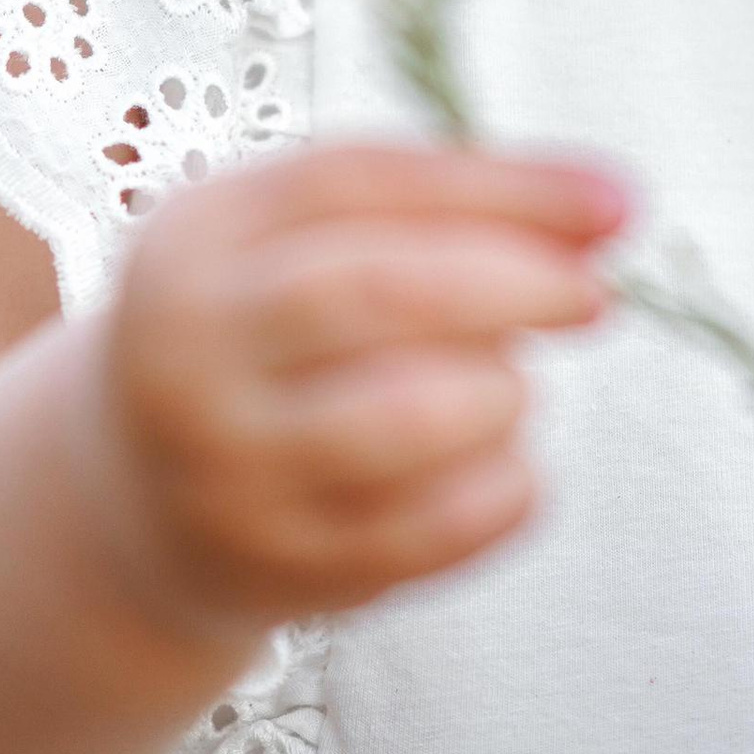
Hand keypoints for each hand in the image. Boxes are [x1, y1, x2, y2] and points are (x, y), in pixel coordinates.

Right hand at [82, 141, 628, 638]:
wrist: (138, 492)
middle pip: (378, 294)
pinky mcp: (274, 571)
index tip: (615, 205)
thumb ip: (449, 203)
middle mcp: (191, 353)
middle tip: (589, 298)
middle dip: (516, 284)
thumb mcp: (306, 237)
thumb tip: (611, 205)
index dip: (502, 187)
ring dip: (501, 391)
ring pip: (407, 418)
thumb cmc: (265, 330)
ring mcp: (225, 473)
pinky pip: (427, 531)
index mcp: (198, 240)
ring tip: (506, 386)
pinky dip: (504, 488)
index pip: (359, 182)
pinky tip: (506, 463)